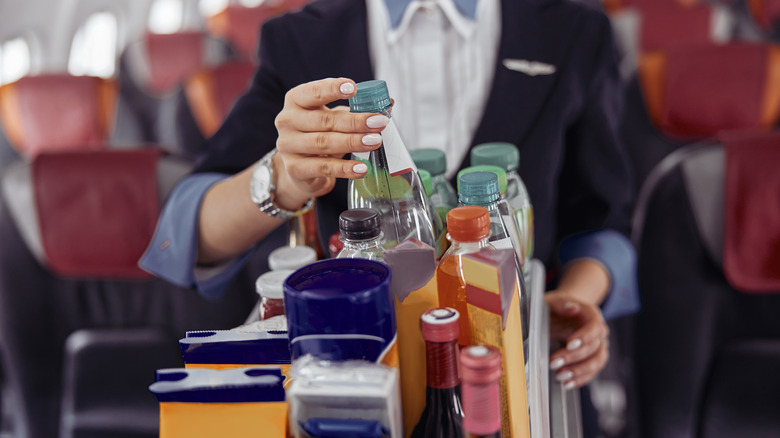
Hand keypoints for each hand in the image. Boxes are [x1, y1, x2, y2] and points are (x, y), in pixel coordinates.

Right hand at [272, 77, 388, 210]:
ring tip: (375, 142)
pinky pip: (323, 168)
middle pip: (324, 120)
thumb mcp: (335, 118)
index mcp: (296, 101)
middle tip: (379, 122)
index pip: (312, 91)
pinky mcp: (295, 169)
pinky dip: (345, 168)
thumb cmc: (320, 135)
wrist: (301, 169)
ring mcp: (288, 146)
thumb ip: (357, 109)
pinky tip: (362, 167)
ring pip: (323, 143)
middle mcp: (287, 121)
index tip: (354, 88)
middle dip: (355, 121)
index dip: (332, 89)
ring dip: (352, 142)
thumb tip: (389, 103)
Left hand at [545, 290, 609, 389]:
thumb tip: (571, 307)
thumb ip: (560, 303)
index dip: (584, 336)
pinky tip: (567, 383)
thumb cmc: (556, 307)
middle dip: (573, 357)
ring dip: (579, 371)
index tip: (569, 343)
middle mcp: (599, 331)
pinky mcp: (593, 358)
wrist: (560, 313)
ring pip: (596, 362)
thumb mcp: (553, 301)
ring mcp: (598, 346)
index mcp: (591, 314)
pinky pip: (592, 372)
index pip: (594, 326)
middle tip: (553, 362)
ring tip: (560, 376)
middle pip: (593, 346)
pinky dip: (580, 379)